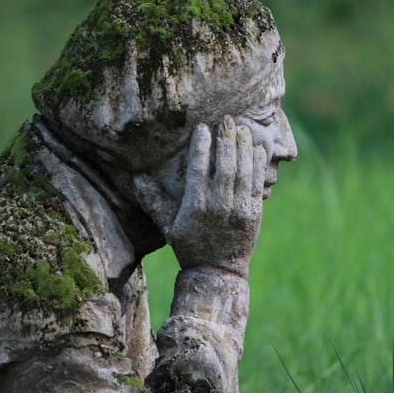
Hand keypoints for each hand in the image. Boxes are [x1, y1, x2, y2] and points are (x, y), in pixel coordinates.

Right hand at [135, 116, 265, 277]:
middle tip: (227, 120)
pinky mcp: (253, 214)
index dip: (201, 146)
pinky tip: (258, 149)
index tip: (202, 128)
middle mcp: (217, 206)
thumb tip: (135, 178)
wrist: (216, 272)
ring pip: (242, 172)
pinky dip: (257, 165)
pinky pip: (256, 184)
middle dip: (226, 140)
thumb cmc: (188, 247)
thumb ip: (153, 201)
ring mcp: (237, 209)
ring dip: (243, 147)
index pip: (198, 169)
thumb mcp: (167, 226)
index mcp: (194, 206)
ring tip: (244, 128)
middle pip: (223, 166)